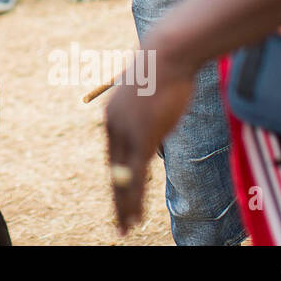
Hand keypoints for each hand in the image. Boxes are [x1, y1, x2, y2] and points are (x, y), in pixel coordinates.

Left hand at [105, 55, 192, 234]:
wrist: (167, 53)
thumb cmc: (164, 66)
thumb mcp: (151, 90)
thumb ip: (150, 109)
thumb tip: (157, 117)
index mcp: (113, 115)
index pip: (113, 154)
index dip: (117, 176)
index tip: (120, 191)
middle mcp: (114, 125)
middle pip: (114, 170)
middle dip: (118, 199)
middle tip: (119, 223)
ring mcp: (126, 132)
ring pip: (123, 179)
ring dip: (125, 206)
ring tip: (126, 228)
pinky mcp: (141, 137)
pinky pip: (135, 176)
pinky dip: (134, 199)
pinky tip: (135, 215)